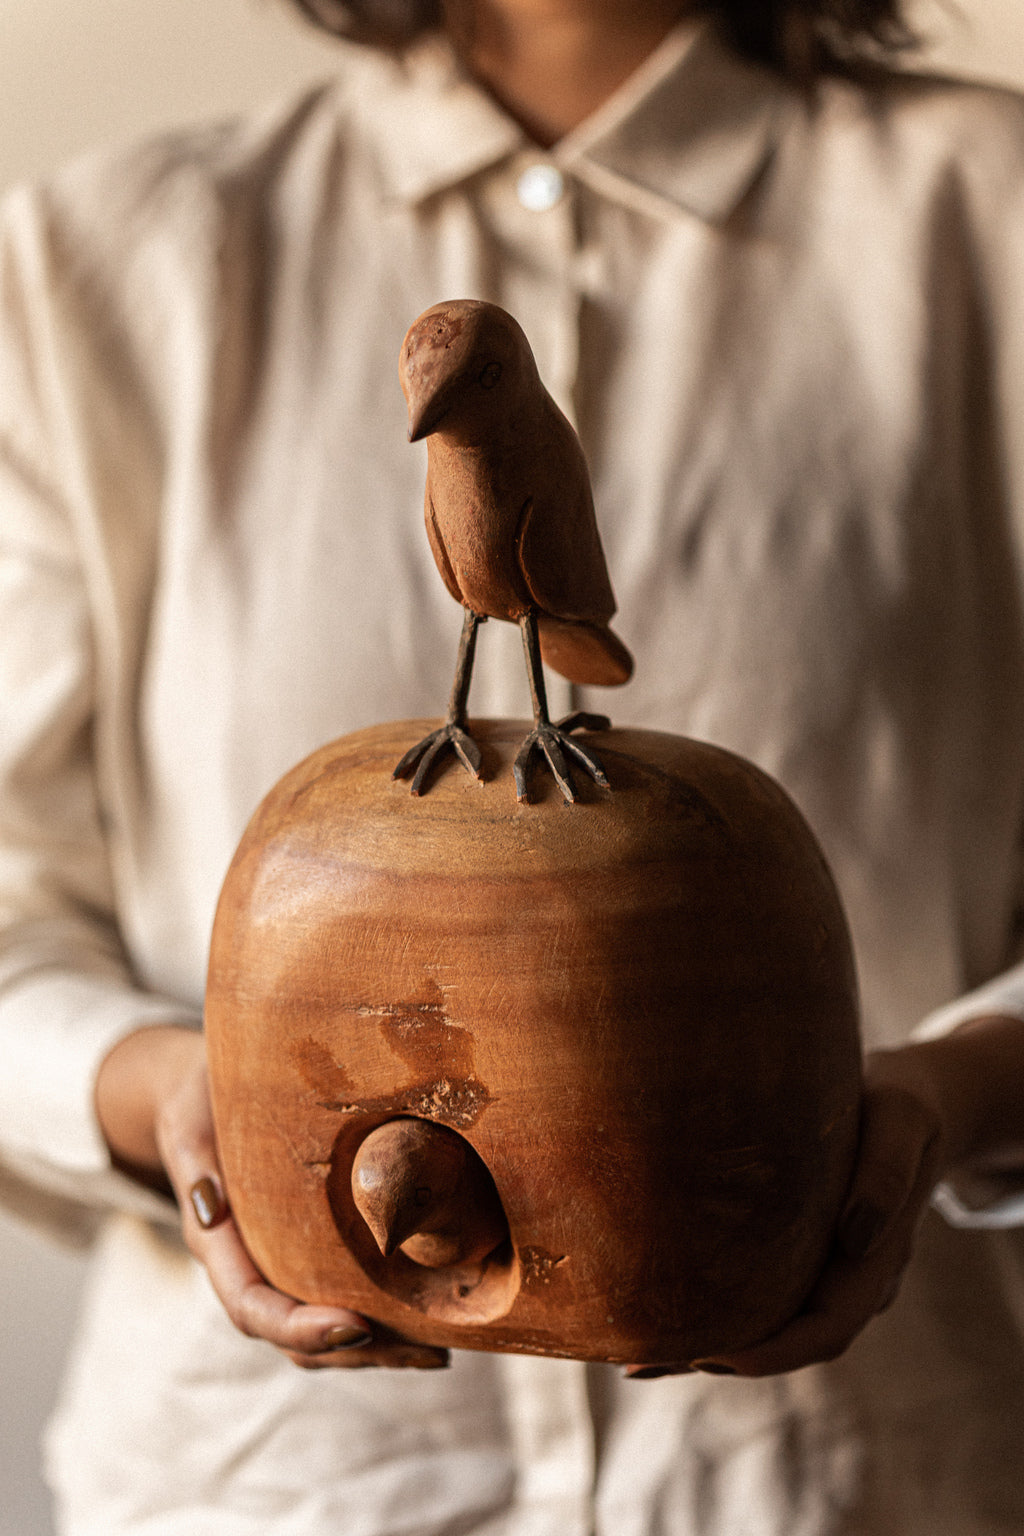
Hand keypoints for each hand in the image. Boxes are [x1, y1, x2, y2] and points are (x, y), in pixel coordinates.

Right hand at [96, 1026, 448, 1371]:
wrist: (205, 1092)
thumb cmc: (198, 1099)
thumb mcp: (190, 1119)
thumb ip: (197, 1162)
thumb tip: (212, 1208)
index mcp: (215, 1242)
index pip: (251, 1307)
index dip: (300, 1328)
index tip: (356, 1326)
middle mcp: (246, 1266)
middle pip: (293, 1338)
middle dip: (354, 1352)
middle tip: (423, 1351)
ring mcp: (276, 1266)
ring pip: (320, 1334)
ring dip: (376, 1350)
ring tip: (438, 1351)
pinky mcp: (305, 1252)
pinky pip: (339, 1300)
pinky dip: (381, 1320)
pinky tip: (430, 1319)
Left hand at [626, 1014, 1023, 1379]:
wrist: (907, 1097)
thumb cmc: (901, 1104)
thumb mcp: (900, 1121)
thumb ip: (885, 1174)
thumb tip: (853, 1236)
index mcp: (876, 1263)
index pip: (828, 1331)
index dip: (773, 1352)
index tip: (714, 1354)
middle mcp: (846, 1279)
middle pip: (783, 1342)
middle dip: (716, 1357)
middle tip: (643, 1360)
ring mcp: (820, 1270)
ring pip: (762, 1324)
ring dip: (702, 1341)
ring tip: (631, 1350)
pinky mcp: (794, 1250)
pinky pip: (752, 1289)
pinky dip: (707, 1305)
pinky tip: (653, 1305)